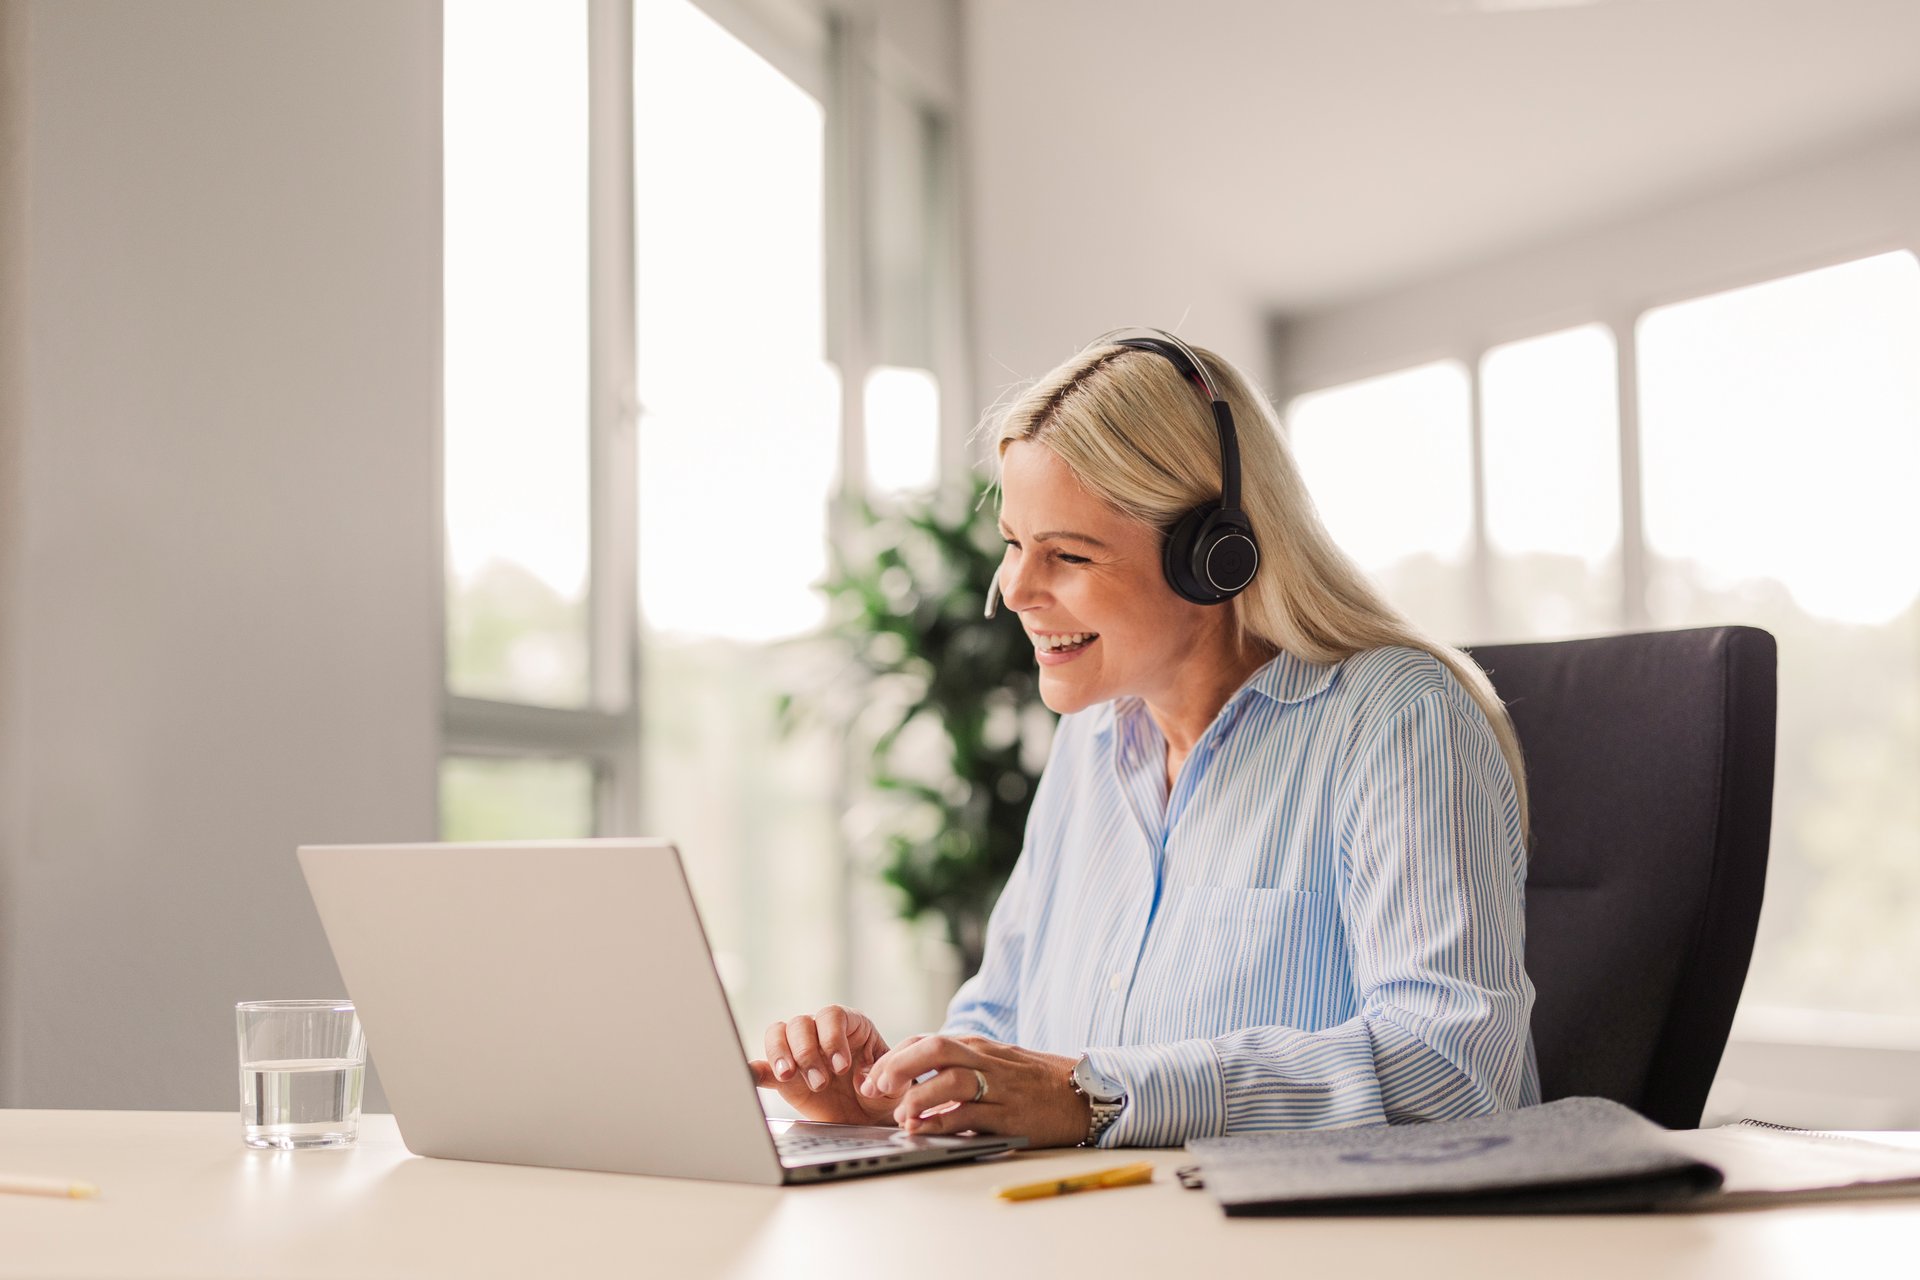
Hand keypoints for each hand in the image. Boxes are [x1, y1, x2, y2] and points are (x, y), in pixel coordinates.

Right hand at [748, 1005, 897, 1126]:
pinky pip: (763, 1066)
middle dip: (808, 1052)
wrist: (868, 1119)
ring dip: (781, 1054)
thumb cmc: (882, 1093)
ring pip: (779, 1034)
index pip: (833, 1016)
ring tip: (790, 1076)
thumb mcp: (893, 1084)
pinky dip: (755, 1069)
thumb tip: (864, 1080)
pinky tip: (750, 1074)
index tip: (841, 1066)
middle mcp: (821, 1032)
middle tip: (821, 1082)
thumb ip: (884, 1077)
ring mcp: (799, 1052)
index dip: (833, 1038)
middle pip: (801, 1023)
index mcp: (851, 1025)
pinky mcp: (783, 1076)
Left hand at [860, 1033, 1092, 1148]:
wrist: (1084, 1094)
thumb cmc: (1034, 1081)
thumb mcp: (996, 1063)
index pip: (927, 1040)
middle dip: (899, 1066)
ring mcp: (1000, 1087)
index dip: (895, 1057)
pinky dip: (944, 1123)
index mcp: (979, 1045)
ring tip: (899, 1116)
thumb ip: (961, 1066)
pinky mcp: (1011, 1116)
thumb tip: (916, 1080)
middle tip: (875, 1088)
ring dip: (919, 1096)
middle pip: (935, 1049)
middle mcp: (987, 1059)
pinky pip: (973, 1116)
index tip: (873, 1077)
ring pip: (952, 1080)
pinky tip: (926, 1131)